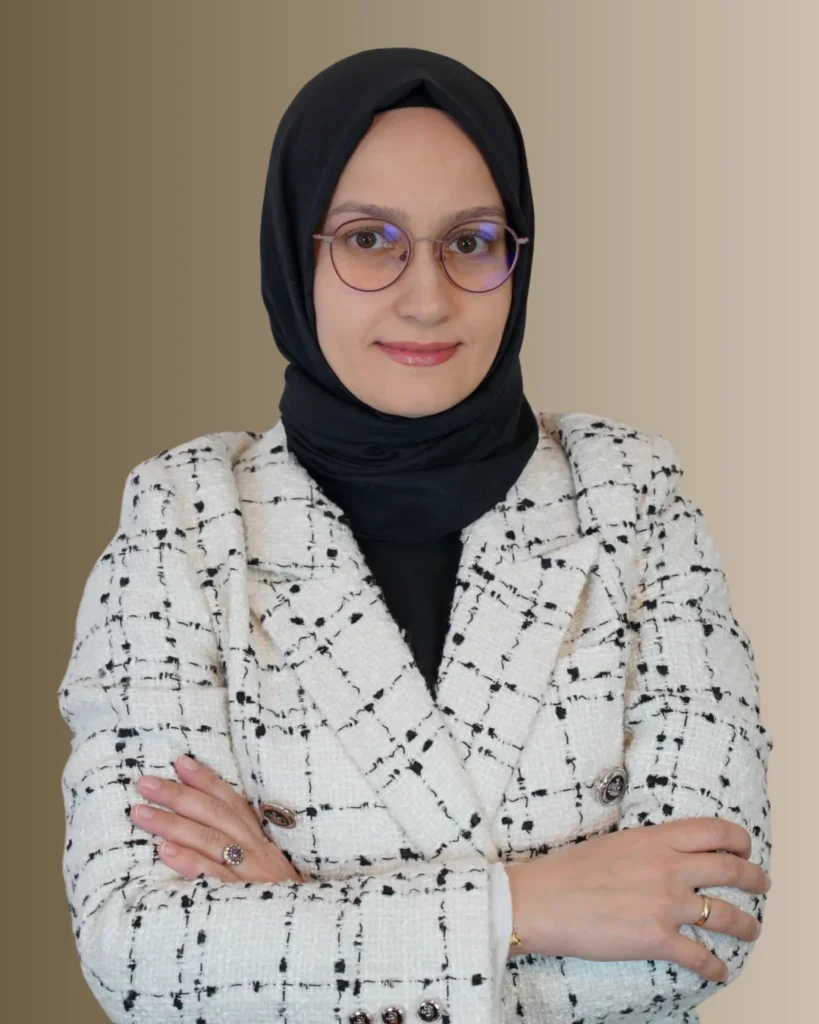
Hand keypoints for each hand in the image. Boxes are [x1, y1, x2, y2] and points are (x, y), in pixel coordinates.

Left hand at [129, 754, 302, 883]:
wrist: (303, 934)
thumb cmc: (280, 900)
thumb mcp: (267, 867)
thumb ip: (241, 846)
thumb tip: (201, 826)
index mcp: (261, 838)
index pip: (231, 801)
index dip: (206, 779)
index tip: (180, 761)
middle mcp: (257, 849)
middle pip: (215, 814)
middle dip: (178, 795)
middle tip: (145, 783)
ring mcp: (250, 872)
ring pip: (210, 839)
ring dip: (172, 824)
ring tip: (141, 813)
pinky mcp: (243, 898)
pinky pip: (213, 876)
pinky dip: (189, 861)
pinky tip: (164, 851)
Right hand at [505, 817, 770, 982]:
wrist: (542, 899)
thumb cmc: (567, 870)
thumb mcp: (613, 842)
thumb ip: (646, 847)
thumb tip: (664, 856)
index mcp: (654, 839)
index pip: (712, 830)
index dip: (737, 839)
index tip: (744, 847)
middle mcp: (668, 867)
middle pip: (729, 869)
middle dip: (754, 878)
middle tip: (761, 884)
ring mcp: (665, 903)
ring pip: (725, 914)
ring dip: (746, 924)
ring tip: (752, 929)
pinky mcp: (656, 938)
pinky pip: (700, 956)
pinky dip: (716, 966)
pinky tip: (719, 970)